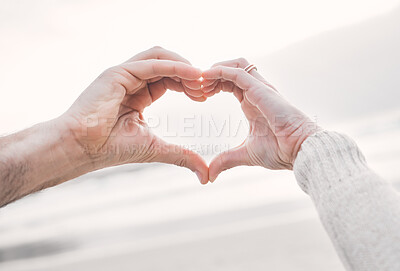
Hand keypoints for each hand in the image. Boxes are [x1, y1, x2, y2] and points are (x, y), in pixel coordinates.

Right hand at [60, 47, 208, 183]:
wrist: (81, 148)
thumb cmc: (111, 149)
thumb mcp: (156, 149)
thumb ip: (181, 156)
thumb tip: (205, 174)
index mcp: (137, 95)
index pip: (168, 80)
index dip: (187, 84)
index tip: (203, 97)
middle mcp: (130, 81)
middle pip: (166, 65)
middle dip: (189, 75)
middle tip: (205, 90)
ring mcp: (122, 74)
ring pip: (159, 57)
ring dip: (183, 66)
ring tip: (200, 81)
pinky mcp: (117, 72)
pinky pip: (151, 64)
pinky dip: (174, 66)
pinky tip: (191, 75)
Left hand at [202, 58, 319, 181]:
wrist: (299, 151)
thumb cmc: (280, 151)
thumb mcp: (245, 155)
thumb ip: (226, 160)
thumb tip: (210, 176)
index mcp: (252, 102)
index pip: (230, 83)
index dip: (213, 84)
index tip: (199, 95)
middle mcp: (256, 92)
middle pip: (231, 69)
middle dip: (211, 75)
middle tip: (196, 87)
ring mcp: (260, 88)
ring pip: (235, 65)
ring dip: (215, 69)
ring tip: (201, 82)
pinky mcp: (261, 90)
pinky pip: (238, 72)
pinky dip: (220, 71)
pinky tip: (206, 78)